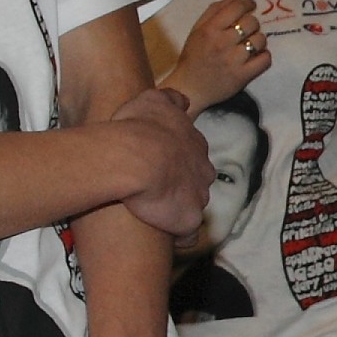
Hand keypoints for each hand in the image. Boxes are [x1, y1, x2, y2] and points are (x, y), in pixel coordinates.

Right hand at [111, 88, 213, 236]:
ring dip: (179, 210)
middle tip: (157, 190)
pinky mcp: (188, 219)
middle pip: (198, 181)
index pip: (193, 156)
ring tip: (156, 215)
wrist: (134, 158)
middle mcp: (202, 170)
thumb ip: (171, 99)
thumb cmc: (138, 128)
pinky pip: (188, 234)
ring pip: (193, 206)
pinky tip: (164, 236)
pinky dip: (179, 236)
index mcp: (194, 144)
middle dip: (183, 186)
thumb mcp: (153, 100)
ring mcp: (198, 196)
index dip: (178, 162)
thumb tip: (183, 102)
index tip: (160, 166)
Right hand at [166, 0, 271, 111]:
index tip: (251, 5)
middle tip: (248, 30)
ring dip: (259, 40)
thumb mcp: (197, 30)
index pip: (237, 8)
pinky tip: (256, 57)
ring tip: (251, 44)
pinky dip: (264, 56)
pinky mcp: (243, 76)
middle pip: (252, 23)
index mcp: (210, 29)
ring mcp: (234, 60)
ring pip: (260, 40)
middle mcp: (223, 42)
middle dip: (252, 23)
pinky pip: (265, 60)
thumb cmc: (193, 57)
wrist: (189, 88)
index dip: (248, 3)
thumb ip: (214, 11)